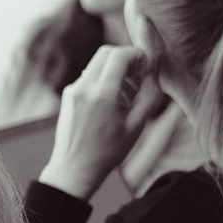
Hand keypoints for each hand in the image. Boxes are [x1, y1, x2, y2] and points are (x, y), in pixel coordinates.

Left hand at [39, 45, 167, 199]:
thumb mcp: (136, 126)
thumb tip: (154, 75)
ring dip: (115, 70)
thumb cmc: (107, 152)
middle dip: (125, 59)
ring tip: (128, 94)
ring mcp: (72, 90)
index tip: (147, 66)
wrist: (74, 169)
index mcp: (101, 94)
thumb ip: (149, 96)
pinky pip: (88, 77)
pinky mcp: (68, 96)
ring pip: (96, 64)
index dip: (137, 55)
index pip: (119, 55)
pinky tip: (113, 102)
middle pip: (106, 53)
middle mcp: (83, 88)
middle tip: (138, 76)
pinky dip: (103, 80)